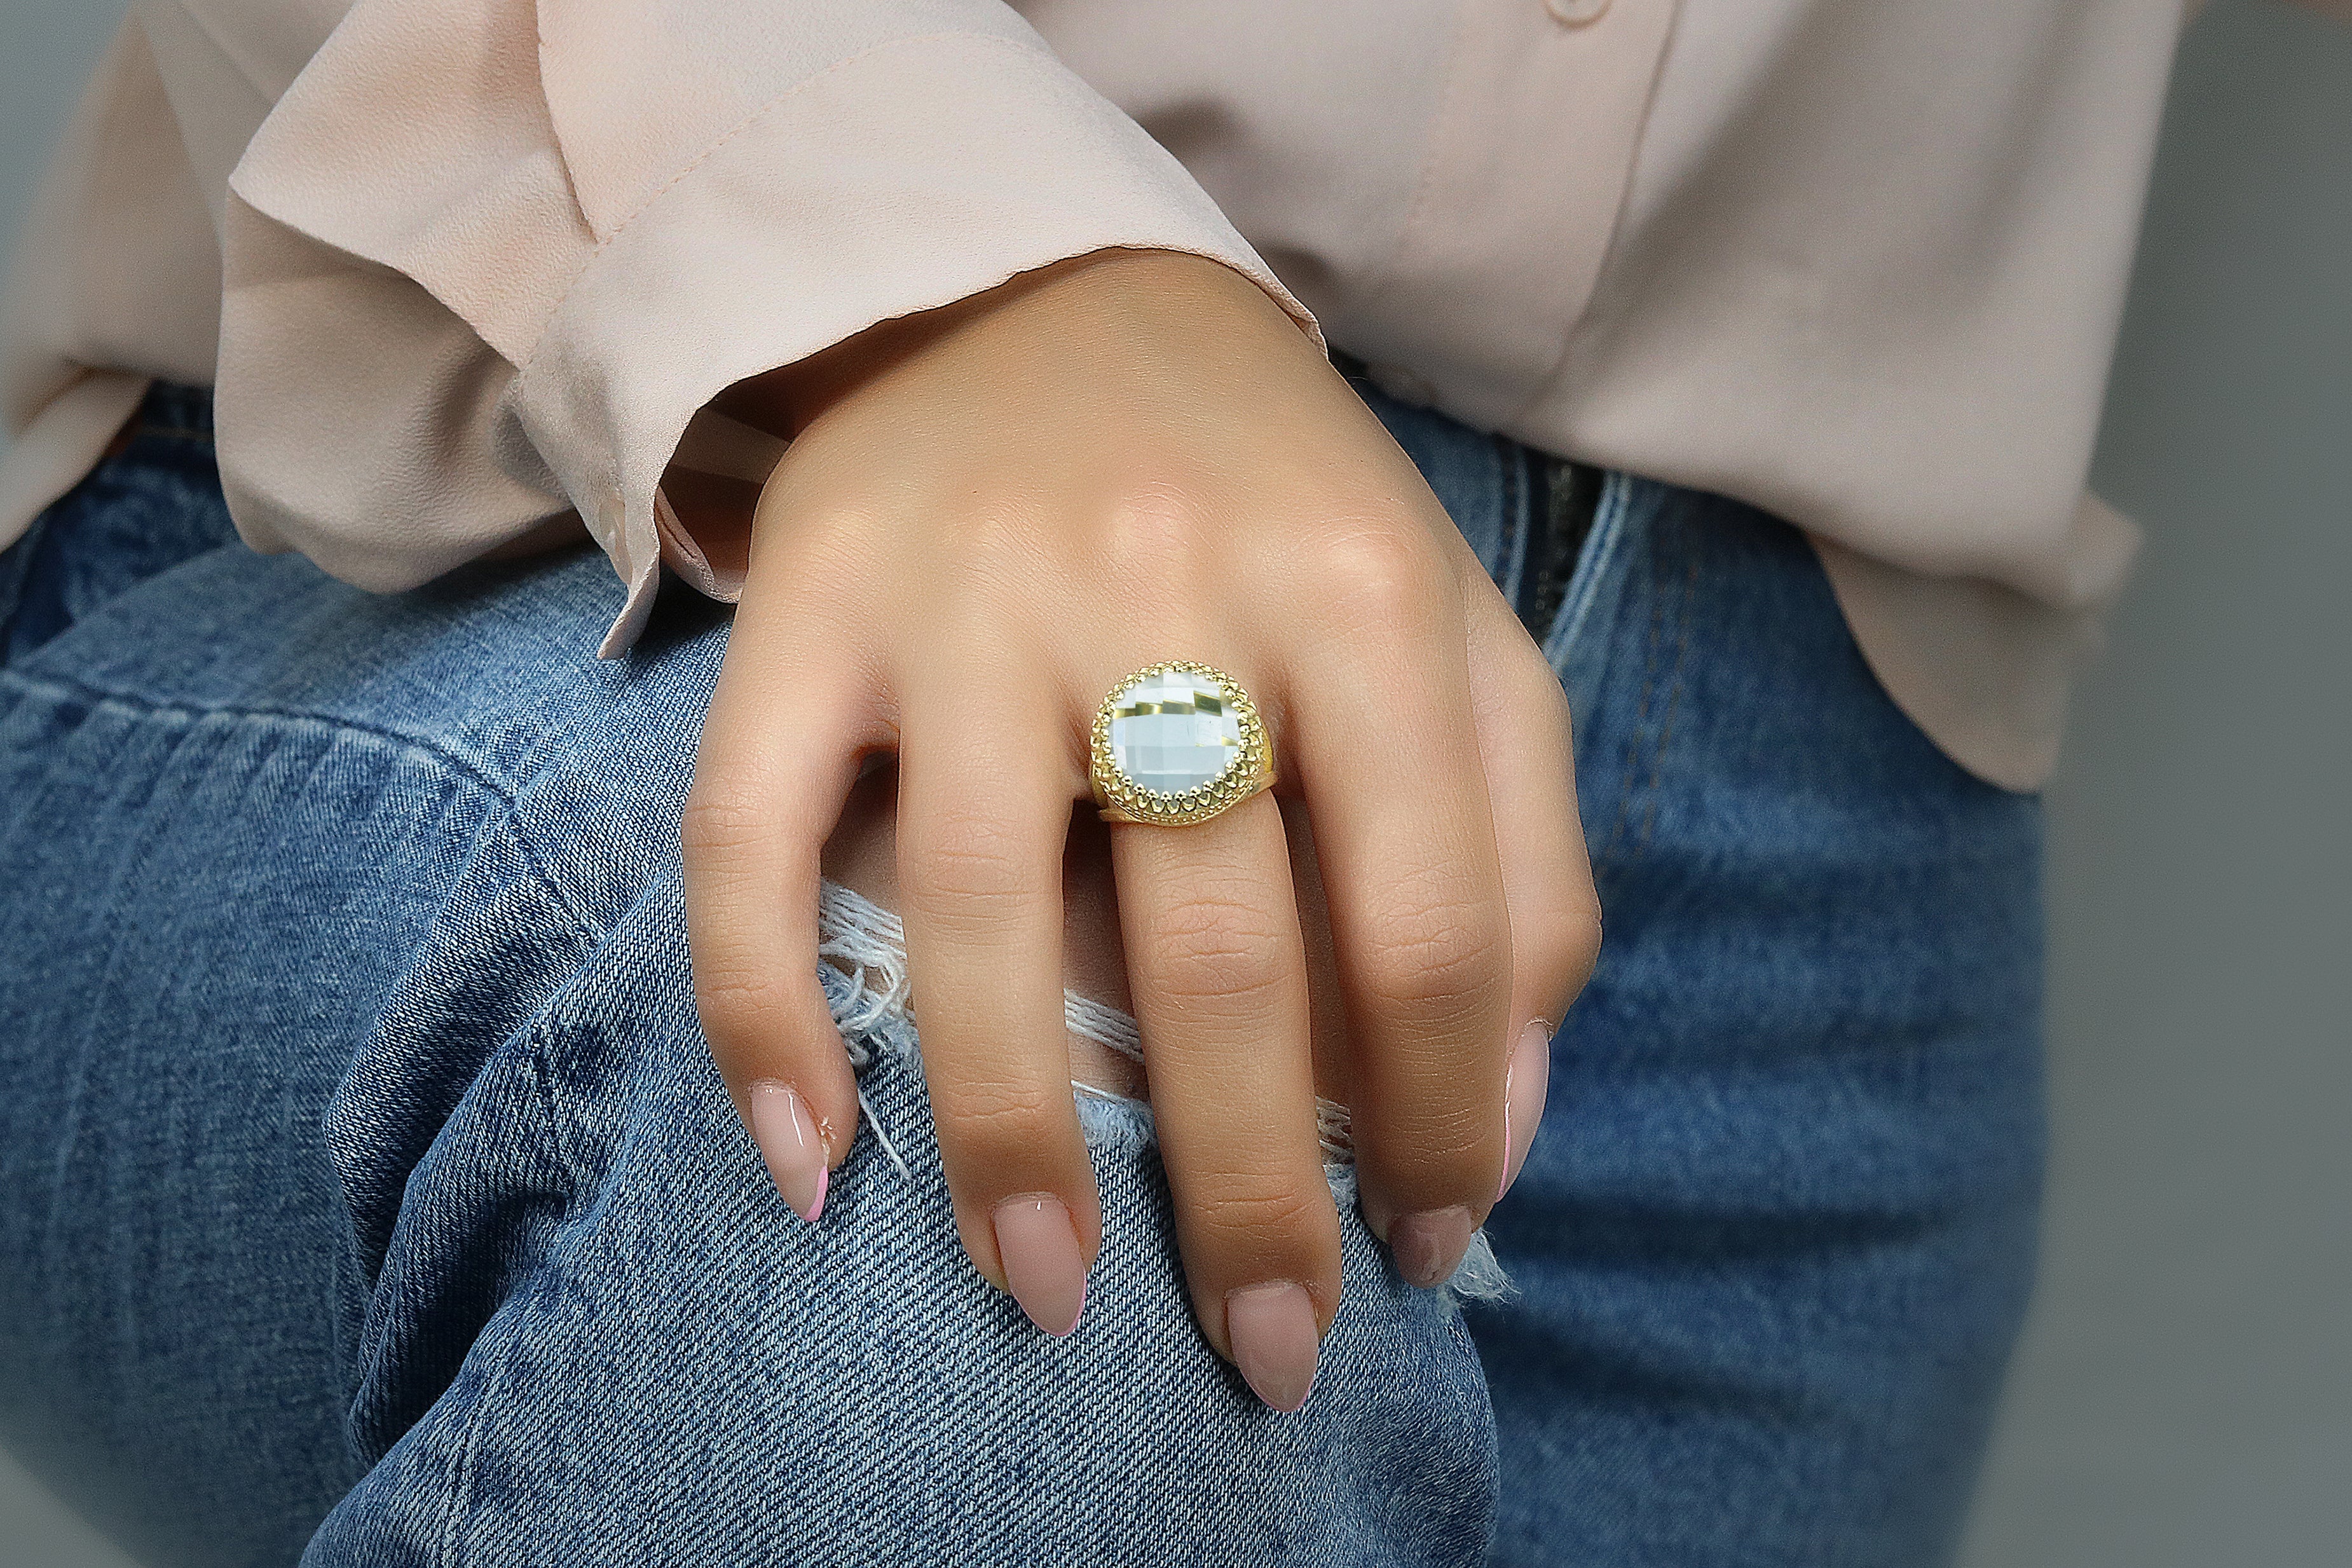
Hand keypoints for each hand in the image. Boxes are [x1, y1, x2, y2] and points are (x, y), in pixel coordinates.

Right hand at [683, 249, 1599, 1409]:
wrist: (1052, 299)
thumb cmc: (1280, 512)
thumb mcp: (1450, 639)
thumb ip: (1524, 857)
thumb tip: (1504, 1123)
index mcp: (1363, 594)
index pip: (1437, 921)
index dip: (1450, 1117)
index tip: (1422, 1242)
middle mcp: (1164, 583)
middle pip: (1217, 951)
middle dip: (1249, 1195)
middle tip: (1265, 1349)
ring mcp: (966, 595)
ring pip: (983, 921)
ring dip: (1014, 1151)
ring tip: (1050, 1295)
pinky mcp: (808, 608)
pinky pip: (751, 839)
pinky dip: (761, 1016)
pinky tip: (806, 1165)